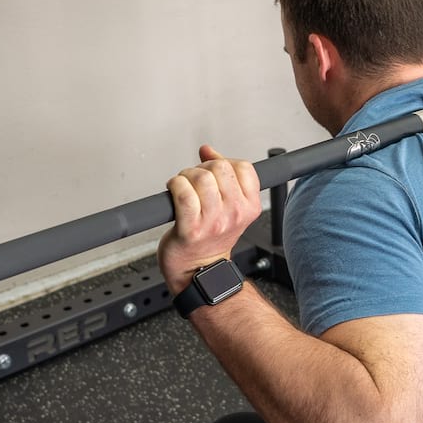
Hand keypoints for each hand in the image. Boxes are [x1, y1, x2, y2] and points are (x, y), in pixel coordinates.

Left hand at [157, 145, 261, 295]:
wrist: (200, 272)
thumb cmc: (211, 240)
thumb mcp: (229, 208)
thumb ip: (223, 176)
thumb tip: (208, 150)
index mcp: (249, 208)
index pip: (244, 167)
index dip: (224, 162)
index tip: (213, 171)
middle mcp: (234, 214)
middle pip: (220, 168)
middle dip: (202, 169)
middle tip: (195, 182)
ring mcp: (213, 222)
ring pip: (201, 178)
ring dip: (186, 176)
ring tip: (183, 187)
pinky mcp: (190, 228)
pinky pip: (182, 193)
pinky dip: (174, 185)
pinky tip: (173, 190)